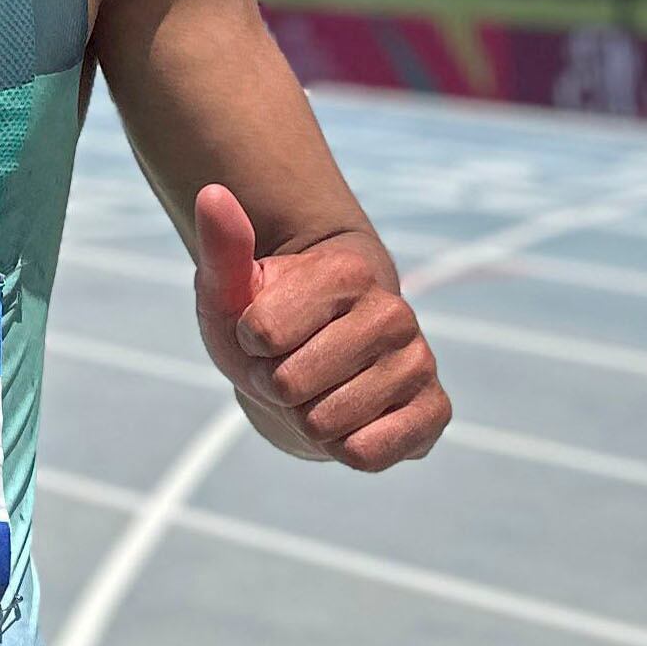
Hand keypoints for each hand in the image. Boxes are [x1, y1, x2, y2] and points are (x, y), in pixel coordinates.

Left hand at [191, 185, 448, 470]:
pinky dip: (345, 450)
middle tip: (289, 372)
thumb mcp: (231, 291)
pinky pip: (368, 453)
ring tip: (319, 393)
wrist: (313, 371)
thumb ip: (223, 245)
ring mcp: (419, 362)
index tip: (263, 336)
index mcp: (347, 272)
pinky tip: (352, 422)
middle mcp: (393, 312)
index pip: (260, 333)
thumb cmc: (264, 330)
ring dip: (306, 421)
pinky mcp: (434, 412)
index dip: (247, 346)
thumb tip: (212, 192)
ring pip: (324, 423)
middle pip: (289, 383)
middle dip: (274, 388)